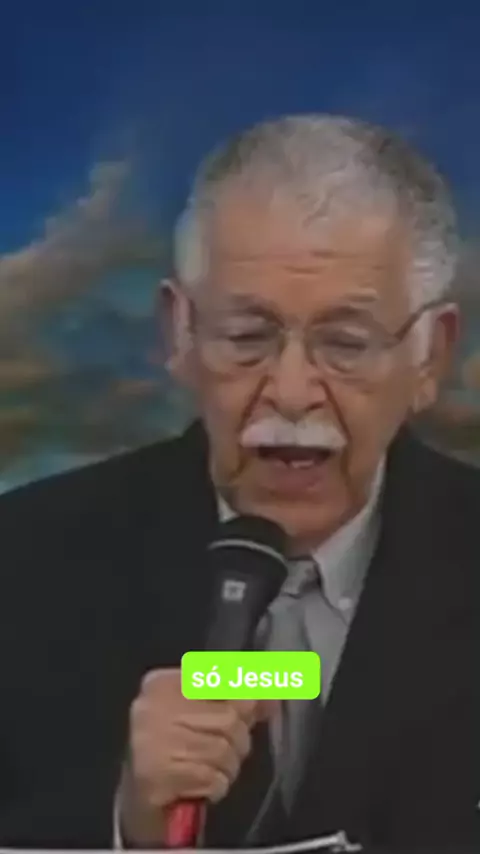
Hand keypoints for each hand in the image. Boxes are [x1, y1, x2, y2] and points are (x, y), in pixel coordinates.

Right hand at [118, 668, 272, 845]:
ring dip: (227, 767)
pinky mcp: (157, 773)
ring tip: (213, 771)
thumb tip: (273, 696)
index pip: (217, 676)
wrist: (140, 798)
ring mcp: (152, 739)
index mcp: (163, 684)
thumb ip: (238, 702)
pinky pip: (211, 777)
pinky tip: (205, 785)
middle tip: (227, 752)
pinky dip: (216, 785)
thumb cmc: (177, 749)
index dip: (245, 693)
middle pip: (227, 717)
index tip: (258, 706)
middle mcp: (153, 706)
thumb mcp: (205, 716)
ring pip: (222, 749)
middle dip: (237, 741)